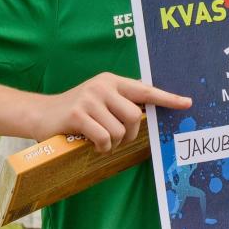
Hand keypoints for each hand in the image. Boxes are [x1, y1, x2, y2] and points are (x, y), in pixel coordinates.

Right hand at [30, 72, 191, 150]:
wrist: (40, 114)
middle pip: (135, 117)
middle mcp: (102, 86)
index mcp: (112, 80)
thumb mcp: (100, 100)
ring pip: (120, 131)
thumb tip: (147, 113)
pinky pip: (104, 138)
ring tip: (100, 140)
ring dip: (113, 143)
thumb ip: (121, 102)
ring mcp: (90, 99)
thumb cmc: (76, 112)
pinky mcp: (78, 115)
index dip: (167, 98)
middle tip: (117, 139)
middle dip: (130, 135)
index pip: (145, 90)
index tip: (187, 103)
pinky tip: (92, 144)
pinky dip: (101, 147)